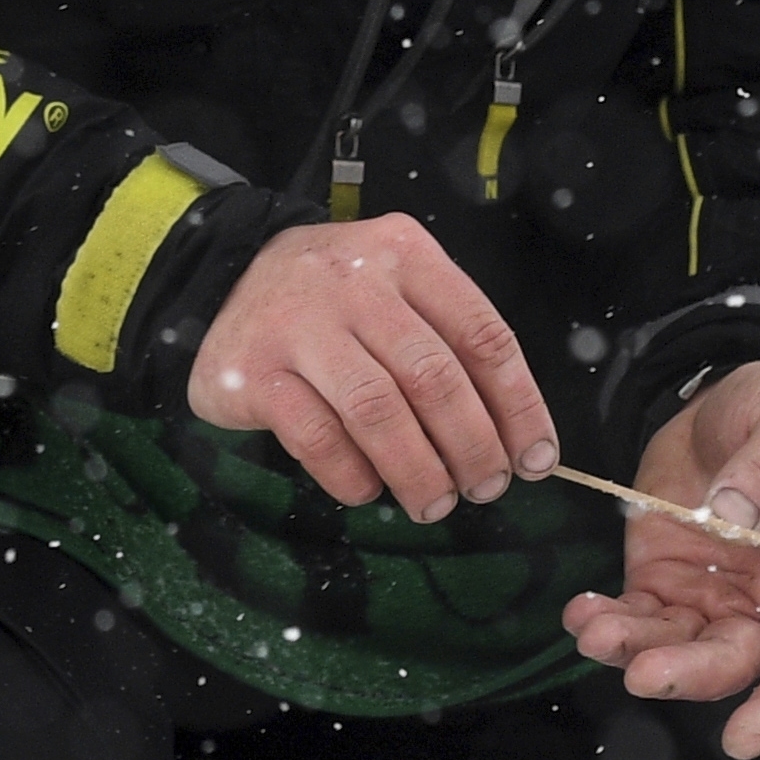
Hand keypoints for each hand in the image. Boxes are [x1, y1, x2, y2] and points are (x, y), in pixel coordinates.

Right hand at [190, 213, 557, 524]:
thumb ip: (448, 344)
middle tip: (486, 488)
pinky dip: (351, 473)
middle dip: (471, 445)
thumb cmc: (335, 300)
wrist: (223, 276)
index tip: (536, 458)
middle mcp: (354, 282)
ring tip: (436, 504)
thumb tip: (513, 437)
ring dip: (418, 469)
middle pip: (433, 376)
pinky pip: (315, 436)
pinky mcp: (250, 370)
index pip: (482, 334)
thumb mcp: (396, 289)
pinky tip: (368, 489)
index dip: (518, 405)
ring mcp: (297, 324)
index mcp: (406, 255)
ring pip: (377, 410)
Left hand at [561, 362, 759, 759]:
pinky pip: (634, 615)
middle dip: (687, 675)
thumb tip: (731, 515)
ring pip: (674, 648)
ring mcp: (710, 598)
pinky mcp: (662, 580)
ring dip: (633, 650)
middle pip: (731, 664)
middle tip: (642, 672)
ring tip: (594, 629)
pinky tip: (582, 611)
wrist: (732, 401)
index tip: (743, 740)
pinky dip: (605, 620)